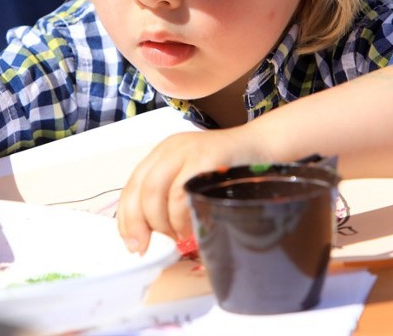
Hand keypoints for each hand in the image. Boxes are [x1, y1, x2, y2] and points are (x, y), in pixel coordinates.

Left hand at [117, 125, 270, 253]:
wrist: (265, 146)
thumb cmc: (231, 169)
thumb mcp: (194, 177)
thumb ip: (172, 197)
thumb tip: (152, 235)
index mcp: (163, 153)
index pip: (132, 186)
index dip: (127, 218)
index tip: (132, 243)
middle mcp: (171, 149)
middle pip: (141, 189)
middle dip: (139, 224)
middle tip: (147, 247)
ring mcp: (188, 150)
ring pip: (156, 191)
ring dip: (163, 223)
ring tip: (177, 237)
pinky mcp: (206, 157)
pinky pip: (182, 192)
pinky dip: (181, 216)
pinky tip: (190, 227)